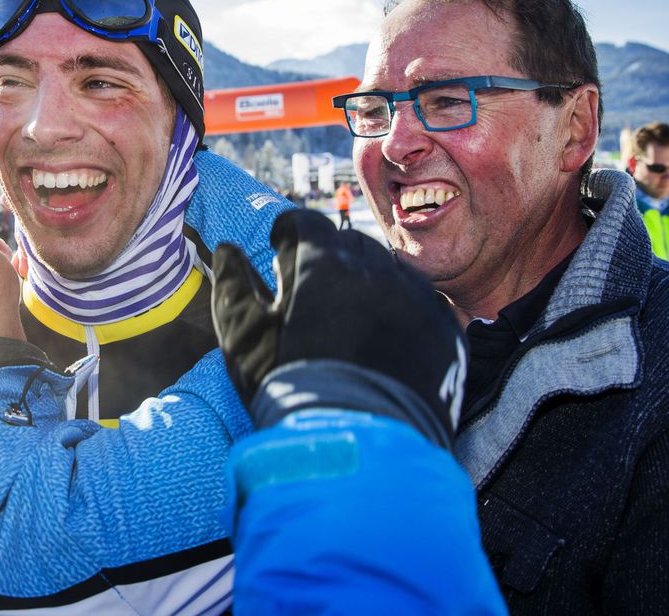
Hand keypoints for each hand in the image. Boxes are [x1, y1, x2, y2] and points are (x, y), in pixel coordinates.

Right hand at [212, 209, 465, 442]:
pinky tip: (386, 339)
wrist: (358, 446)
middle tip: (313, 285)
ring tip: (352, 314)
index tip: (279, 247)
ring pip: (390, 270)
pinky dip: (401, 310)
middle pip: (349, 242)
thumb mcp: (243, 335)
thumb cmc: (289, 386)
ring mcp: (417, 298)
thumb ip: (232, 284)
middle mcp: (376, 268)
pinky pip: (422, 303)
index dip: (288, 232)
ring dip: (367, 280)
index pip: (305, 222)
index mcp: (323, 261)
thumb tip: (224, 249)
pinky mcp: (445, 332)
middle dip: (328, 254)